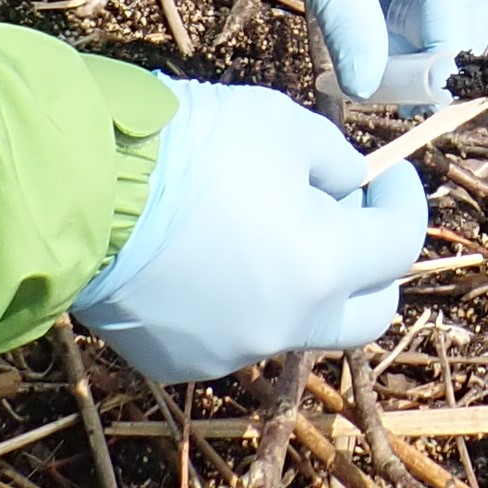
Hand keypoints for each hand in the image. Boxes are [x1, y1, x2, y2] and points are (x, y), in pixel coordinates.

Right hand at [70, 80, 426, 383]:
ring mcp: (229, 352)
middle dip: (371, 264)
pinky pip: (232, 333)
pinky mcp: (180, 361)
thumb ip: (334, 161)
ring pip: (294, 322)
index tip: (387, 176)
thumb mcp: (283, 126)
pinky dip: (239, 299)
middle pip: (366, 313)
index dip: (403, 203)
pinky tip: (204, 253)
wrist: (84, 188)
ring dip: (299, 280)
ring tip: (259, 223)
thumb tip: (349, 185)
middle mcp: (285, 326)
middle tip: (348, 215)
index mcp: (322, 267)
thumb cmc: (191, 145)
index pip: (400, 246)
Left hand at [203, 0, 487, 101]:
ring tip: (381, 93)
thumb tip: (372, 88)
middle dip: (442, 49)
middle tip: (412, 100)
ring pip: (431, 8)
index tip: (432, 94)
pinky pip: (396, 8)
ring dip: (412, 51)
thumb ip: (349, 18)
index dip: (449, 41)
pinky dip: (385, 41)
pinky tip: (364, 72)